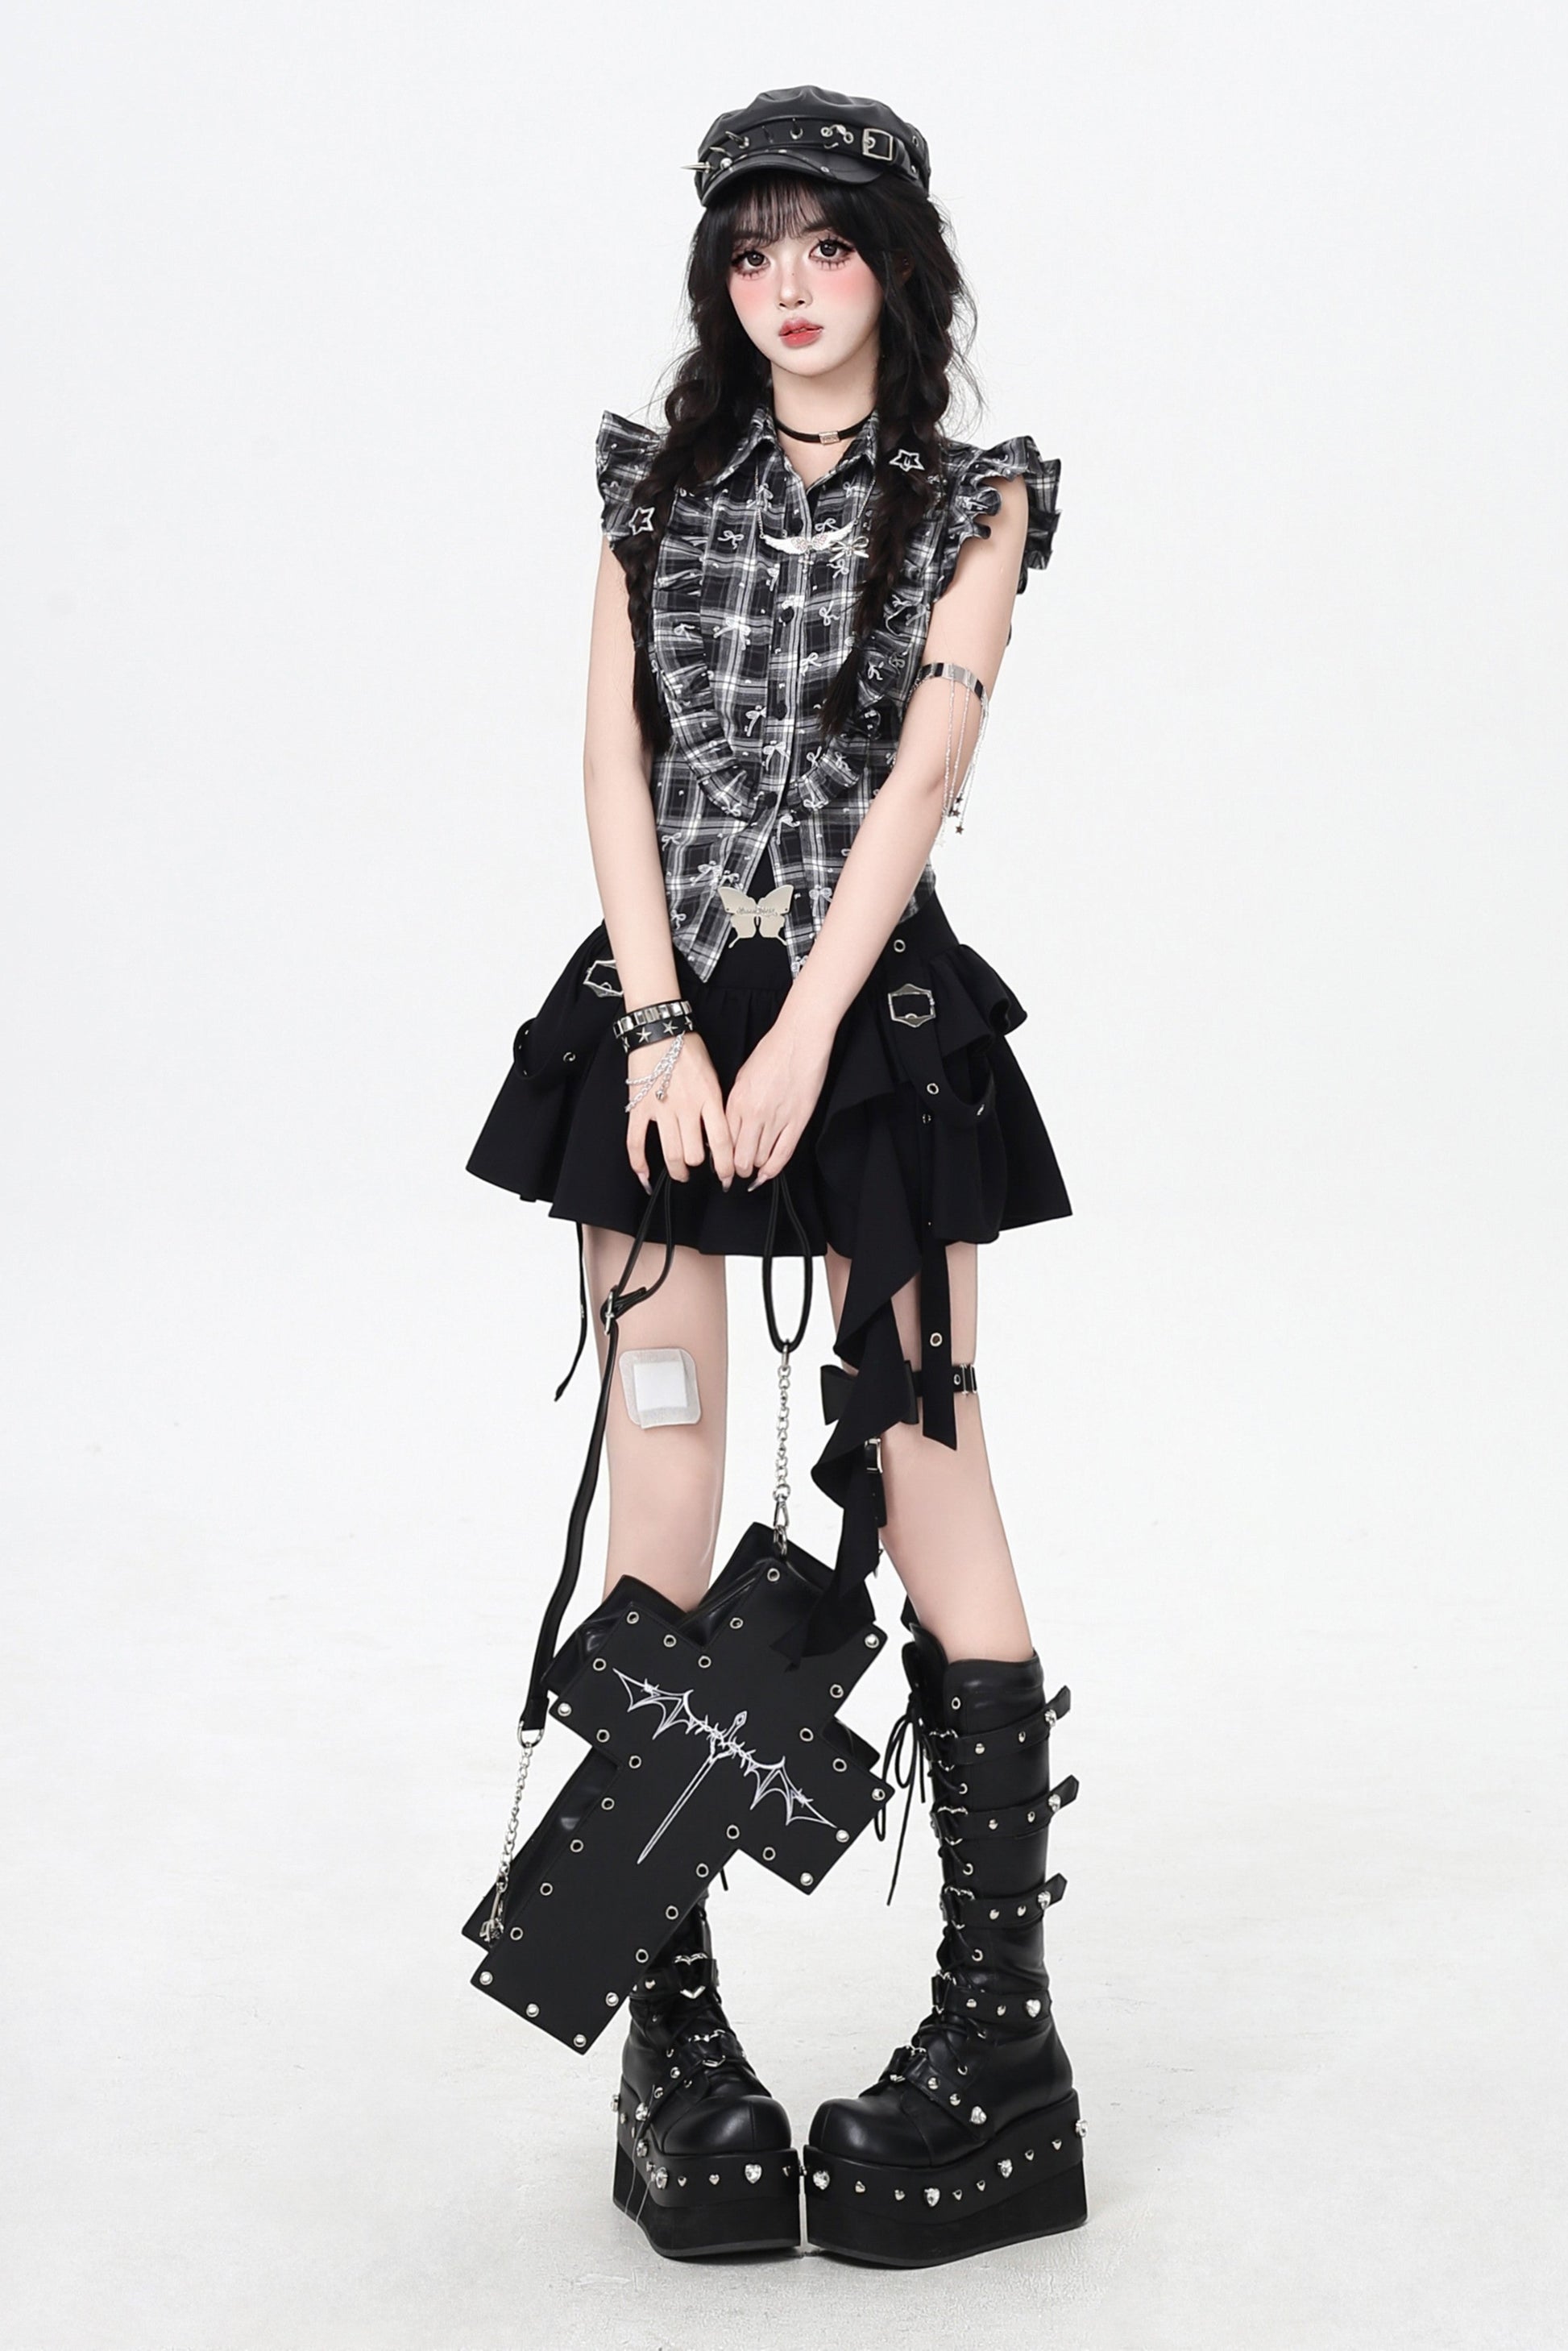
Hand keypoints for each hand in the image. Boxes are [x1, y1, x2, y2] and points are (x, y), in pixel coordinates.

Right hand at [625, 1030, 734, 1190]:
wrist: (659, 1030)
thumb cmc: (688, 1049)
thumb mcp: (713, 1076)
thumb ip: (715, 1104)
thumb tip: (719, 1133)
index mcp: (709, 1098)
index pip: (721, 1141)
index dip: (725, 1166)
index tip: (727, 1176)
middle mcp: (686, 1107)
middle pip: (694, 1154)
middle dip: (698, 1167)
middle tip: (699, 1169)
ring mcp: (660, 1109)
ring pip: (671, 1153)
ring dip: (677, 1170)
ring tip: (680, 1172)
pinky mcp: (638, 1108)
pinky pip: (635, 1142)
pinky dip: (639, 1163)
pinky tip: (645, 1174)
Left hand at [726, 1011, 832, 1187]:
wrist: (799, 1039)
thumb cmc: (772, 1052)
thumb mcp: (742, 1077)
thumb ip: (735, 1104)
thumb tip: (732, 1127)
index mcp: (736, 1101)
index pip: (722, 1141)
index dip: (721, 1157)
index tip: (722, 1162)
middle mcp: (753, 1114)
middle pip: (740, 1157)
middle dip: (737, 1168)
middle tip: (738, 1170)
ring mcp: (776, 1119)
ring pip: (760, 1159)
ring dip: (756, 1167)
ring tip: (755, 1166)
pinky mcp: (798, 1122)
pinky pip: (783, 1155)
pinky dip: (773, 1169)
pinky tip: (768, 1172)